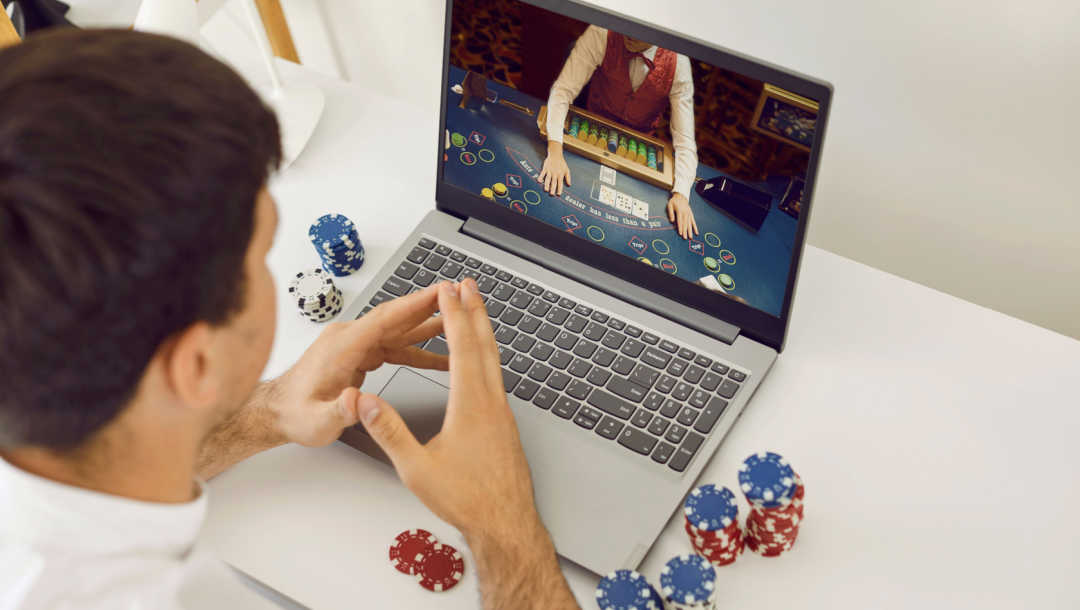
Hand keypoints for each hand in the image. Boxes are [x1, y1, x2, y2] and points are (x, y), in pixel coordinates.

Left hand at [271, 285, 448, 447]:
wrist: (279, 412)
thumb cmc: (295, 413)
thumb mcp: (317, 421)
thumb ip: (338, 410)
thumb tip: (354, 400)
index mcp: (342, 346)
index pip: (383, 319)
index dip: (412, 305)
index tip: (437, 293)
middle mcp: (350, 338)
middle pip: (396, 318)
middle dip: (428, 306)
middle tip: (457, 296)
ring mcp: (355, 344)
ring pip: (399, 330)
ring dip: (427, 325)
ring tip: (458, 319)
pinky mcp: (360, 354)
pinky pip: (395, 347)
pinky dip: (418, 350)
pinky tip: (439, 357)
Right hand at [355, 280, 540, 540]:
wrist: (505, 523)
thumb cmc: (466, 500)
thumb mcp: (417, 469)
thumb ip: (390, 433)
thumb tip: (368, 403)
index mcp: (471, 406)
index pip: (462, 348)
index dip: (454, 315)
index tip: (448, 290)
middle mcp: (492, 403)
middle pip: (484, 345)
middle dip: (474, 311)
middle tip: (468, 285)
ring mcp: (502, 414)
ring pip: (494, 361)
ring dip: (484, 331)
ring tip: (476, 312)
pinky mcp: (506, 426)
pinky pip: (497, 378)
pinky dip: (488, 356)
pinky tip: (482, 362)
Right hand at [539, 142, 570, 195]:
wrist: (556, 154)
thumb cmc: (561, 163)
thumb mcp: (567, 170)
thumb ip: (568, 178)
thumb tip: (569, 185)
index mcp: (560, 175)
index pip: (560, 183)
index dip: (559, 189)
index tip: (558, 194)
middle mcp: (555, 174)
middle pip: (553, 182)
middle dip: (553, 189)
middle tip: (552, 194)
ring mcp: (550, 171)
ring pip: (548, 179)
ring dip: (547, 185)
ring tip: (546, 190)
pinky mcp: (545, 168)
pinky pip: (542, 173)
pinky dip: (540, 177)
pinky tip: (539, 181)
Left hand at [667, 192, 698, 239]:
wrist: (681, 197)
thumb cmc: (674, 202)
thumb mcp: (670, 205)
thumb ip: (670, 213)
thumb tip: (671, 221)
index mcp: (680, 211)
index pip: (680, 221)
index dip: (680, 228)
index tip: (680, 234)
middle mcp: (685, 213)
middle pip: (685, 224)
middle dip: (685, 231)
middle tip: (685, 238)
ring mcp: (689, 214)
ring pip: (690, 224)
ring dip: (690, 231)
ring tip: (691, 237)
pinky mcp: (691, 215)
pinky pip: (693, 222)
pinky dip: (695, 227)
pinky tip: (696, 233)